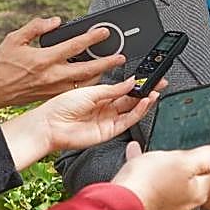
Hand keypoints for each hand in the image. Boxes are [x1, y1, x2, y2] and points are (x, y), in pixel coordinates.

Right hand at [0, 19, 126, 124]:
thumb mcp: (14, 38)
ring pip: (83, 83)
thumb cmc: (1, 64)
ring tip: (110, 67)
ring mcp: (53, 88)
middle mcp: (51, 75)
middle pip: (86, 69)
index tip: (105, 32)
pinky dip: (85, 84)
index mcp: (43, 59)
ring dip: (99, 75)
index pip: (74, 46)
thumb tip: (56, 21)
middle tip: (121, 57)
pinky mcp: (51, 96)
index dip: (91, 38)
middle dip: (106, 63)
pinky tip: (93, 78)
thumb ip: (36, 27)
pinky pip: (74, 90)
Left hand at [0, 77, 159, 170]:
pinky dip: (138, 112)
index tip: (149, 77)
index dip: (137, 84)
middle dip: (146, 91)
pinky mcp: (109, 131)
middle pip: (131, 99)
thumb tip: (131, 82)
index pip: (124, 89)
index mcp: (100, 96)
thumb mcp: (90, 91)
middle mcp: (106, 108)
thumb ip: (114, 89)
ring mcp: (108, 120)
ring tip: (155, 91)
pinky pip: (128, 121)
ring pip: (133, 110)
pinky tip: (144, 103)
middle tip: (159, 83)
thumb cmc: (61, 107)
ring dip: (145, 101)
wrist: (50, 125)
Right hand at [114, 141, 209, 209]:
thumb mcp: (183, 161)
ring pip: (170, 178)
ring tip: (155, 151)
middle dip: (186, 159)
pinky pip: (152, 183)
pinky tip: (137, 157)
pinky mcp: (150, 205)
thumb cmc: (149, 183)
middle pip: (192, 175)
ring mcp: (167, 206)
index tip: (209, 139)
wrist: (119, 204)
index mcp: (198, 191)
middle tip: (181, 146)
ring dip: (164, 163)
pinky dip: (147, 170)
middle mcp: (185, 202)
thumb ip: (207, 157)